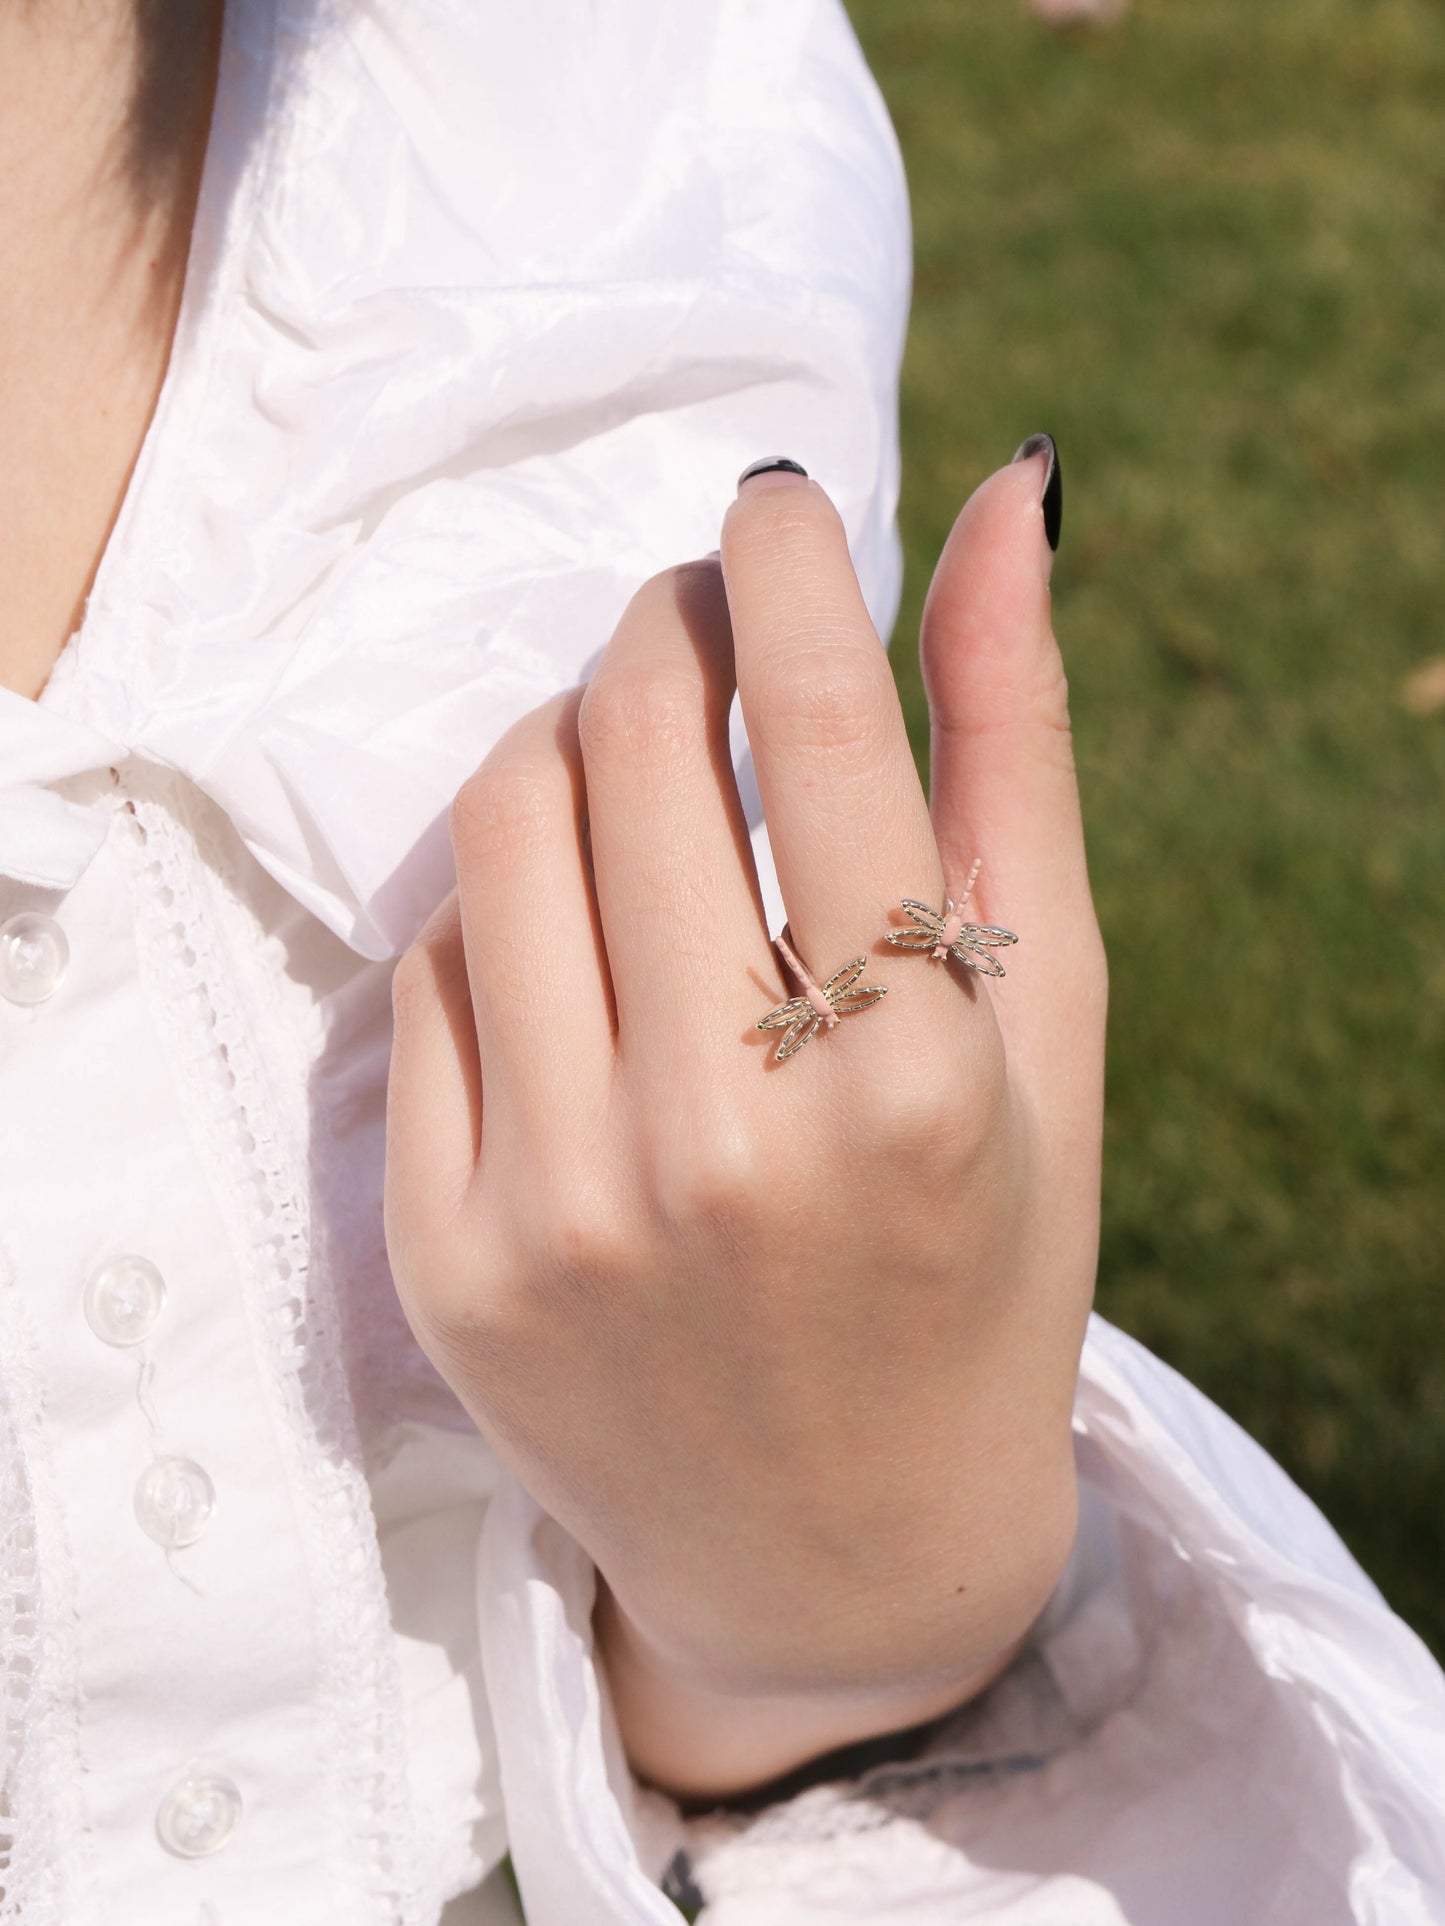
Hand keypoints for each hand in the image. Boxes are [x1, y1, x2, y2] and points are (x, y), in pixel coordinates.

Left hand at [384, 443, 1105, 1799]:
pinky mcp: (450, 1260)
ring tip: (639, 765)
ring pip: (507, 825)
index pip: (819, 721)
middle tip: (708, 631)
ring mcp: (564, 1208)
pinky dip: (508, 906)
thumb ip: (1014, 748)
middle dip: (668, 632)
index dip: (784, 563)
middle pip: (629, 741)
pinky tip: (585, 945)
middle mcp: (726, 1143)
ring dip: (573, 738)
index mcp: (916, 1080)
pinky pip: (435, 969)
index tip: (772, 503)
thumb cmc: (978, 1257)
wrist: (843, 1549)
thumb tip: (1001, 493)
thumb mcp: (1042, 1018)